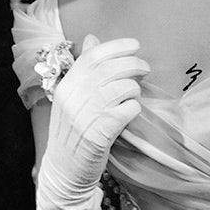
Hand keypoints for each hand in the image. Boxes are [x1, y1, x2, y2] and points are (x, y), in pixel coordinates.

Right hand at [44, 34, 148, 191]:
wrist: (64, 170)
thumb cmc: (71, 132)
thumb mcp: (70, 98)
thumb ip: (82, 70)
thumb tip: (92, 39)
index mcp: (67, 85)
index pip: (93, 55)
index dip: (117, 46)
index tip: (134, 45)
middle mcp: (75, 96)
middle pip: (112, 68)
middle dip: (134, 63)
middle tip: (144, 68)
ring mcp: (89, 113)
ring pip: (123, 87)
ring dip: (134, 88)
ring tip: (133, 95)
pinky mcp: (103, 130)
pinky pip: (129, 109)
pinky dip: (134, 108)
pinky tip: (129, 113)